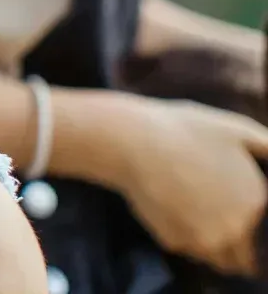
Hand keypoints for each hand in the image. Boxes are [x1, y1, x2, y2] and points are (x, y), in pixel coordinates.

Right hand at [97, 93, 267, 275]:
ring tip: (198, 216)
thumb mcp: (238, 129)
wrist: (134, 141)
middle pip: (247, 256)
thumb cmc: (186, 129)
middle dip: (240, 244)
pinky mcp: (174, 242)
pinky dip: (185, 237)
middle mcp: (235, 230)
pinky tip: (173, 209)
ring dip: (216, 246)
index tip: (242, 213)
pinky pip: (188, 249)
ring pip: (219, 259)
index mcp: (256, 203)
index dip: (255, 224)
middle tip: (220, 218)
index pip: (267, 235)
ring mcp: (203, 240)